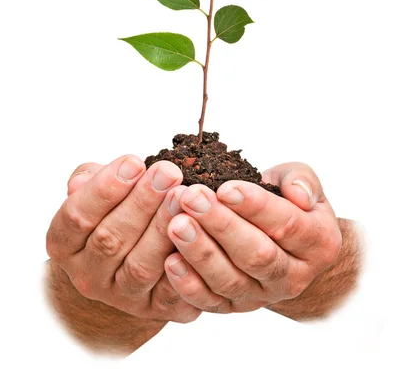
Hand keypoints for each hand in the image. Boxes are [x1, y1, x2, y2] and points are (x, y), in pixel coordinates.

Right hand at [46, 155, 200, 323]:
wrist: (126, 262)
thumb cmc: (111, 212)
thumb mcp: (94, 190)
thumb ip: (90, 180)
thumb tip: (88, 177)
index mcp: (65, 244)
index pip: (77, 216)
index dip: (105, 188)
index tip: (134, 162)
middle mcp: (87, 275)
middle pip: (110, 240)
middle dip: (142, 203)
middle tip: (168, 172)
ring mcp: (120, 296)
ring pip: (140, 267)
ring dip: (163, 230)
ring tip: (183, 197)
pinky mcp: (154, 309)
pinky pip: (170, 293)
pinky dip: (184, 266)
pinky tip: (198, 235)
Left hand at [163, 163, 342, 312]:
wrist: (282, 241)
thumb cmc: (286, 200)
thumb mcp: (300, 181)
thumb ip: (302, 180)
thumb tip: (299, 195)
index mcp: (318, 242)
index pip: (287, 225)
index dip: (256, 206)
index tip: (225, 188)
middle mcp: (294, 276)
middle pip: (257, 255)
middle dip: (221, 225)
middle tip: (191, 198)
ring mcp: (262, 296)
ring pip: (231, 280)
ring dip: (201, 252)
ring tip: (176, 224)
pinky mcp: (233, 307)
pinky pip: (210, 301)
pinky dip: (188, 285)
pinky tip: (170, 261)